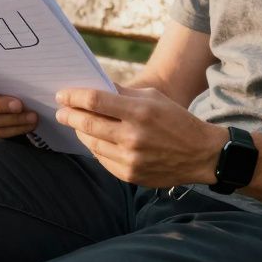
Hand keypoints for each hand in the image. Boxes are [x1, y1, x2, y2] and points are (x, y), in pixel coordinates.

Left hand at [55, 85, 226, 187]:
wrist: (200, 154)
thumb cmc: (176, 119)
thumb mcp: (153, 97)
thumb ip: (122, 93)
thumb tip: (94, 86)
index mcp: (139, 112)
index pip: (95, 101)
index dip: (73, 96)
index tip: (62, 94)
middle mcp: (132, 137)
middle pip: (87, 124)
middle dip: (69, 115)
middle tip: (61, 110)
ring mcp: (130, 159)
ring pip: (91, 143)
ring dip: (80, 132)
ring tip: (77, 123)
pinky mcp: (130, 175)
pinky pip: (102, 159)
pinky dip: (95, 147)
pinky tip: (95, 140)